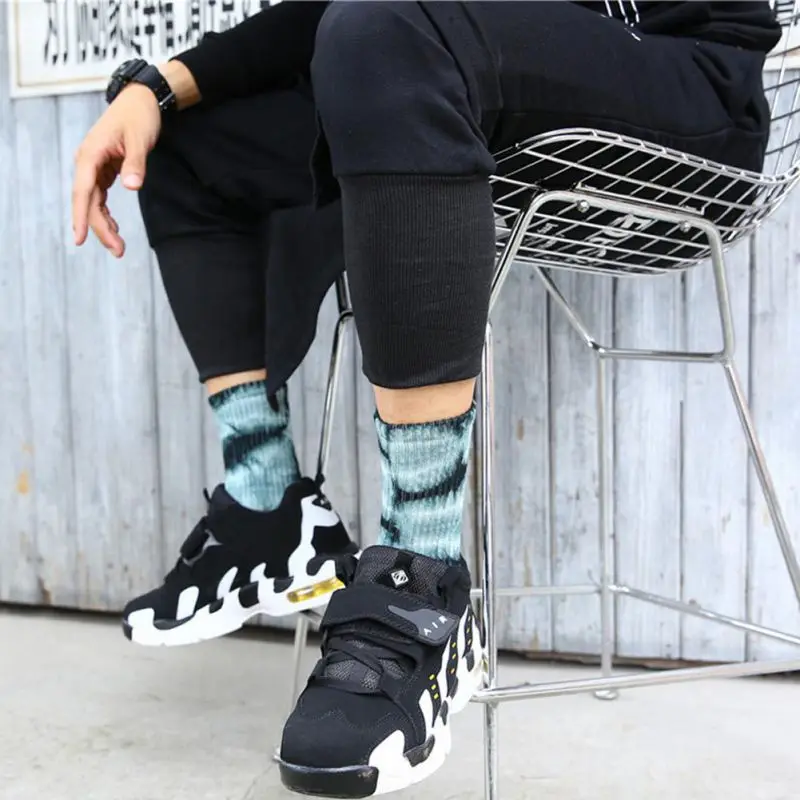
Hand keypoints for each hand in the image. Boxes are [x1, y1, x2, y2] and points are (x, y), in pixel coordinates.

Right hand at [72, 84, 161, 257]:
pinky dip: (106, 214)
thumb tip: (131, 186)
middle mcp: (87, 162)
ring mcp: (93, 166)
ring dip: (104, 225)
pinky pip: (99, 197)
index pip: (82, 191)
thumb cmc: (139, 116)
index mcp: (90, 154)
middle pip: (87, 202)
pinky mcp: (103, 170)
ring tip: (119, 248)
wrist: (140, 100)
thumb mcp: (140, 139)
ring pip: (93, 202)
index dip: (81, 216)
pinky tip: (115, 230)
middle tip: (118, 251)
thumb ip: (135, 163)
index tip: (80, 238)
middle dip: (100, 228)